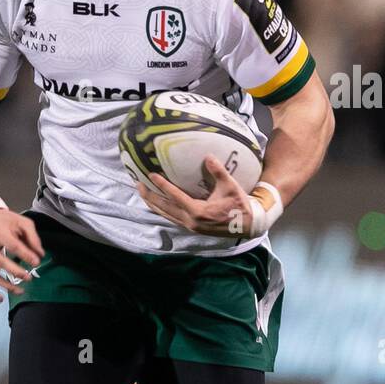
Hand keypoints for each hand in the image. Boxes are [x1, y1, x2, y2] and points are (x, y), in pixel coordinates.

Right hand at [0, 208, 43, 301]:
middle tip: (29, 277)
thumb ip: (33, 237)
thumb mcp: (22, 222)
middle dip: (15, 272)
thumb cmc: (5, 221)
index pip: (13, 245)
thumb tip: (40, 254)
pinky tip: (1, 298)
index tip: (37, 262)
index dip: (26, 255)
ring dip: (5, 285)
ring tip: (20, 291)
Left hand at [138, 156, 254, 237]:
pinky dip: (161, 210)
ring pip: (165, 214)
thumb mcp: (230, 187)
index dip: (162, 185)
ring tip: (142, 192)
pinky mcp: (190, 227)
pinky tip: (156, 203)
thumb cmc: (239, 205)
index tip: (151, 175)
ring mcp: (189, 225)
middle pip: (164, 208)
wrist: (246, 225)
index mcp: (198, 211)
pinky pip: (170, 218)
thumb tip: (208, 156)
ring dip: (153, 203)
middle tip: (138, 183)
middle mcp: (190, 220)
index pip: (175, 196)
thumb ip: (218, 172)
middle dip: (150, 196)